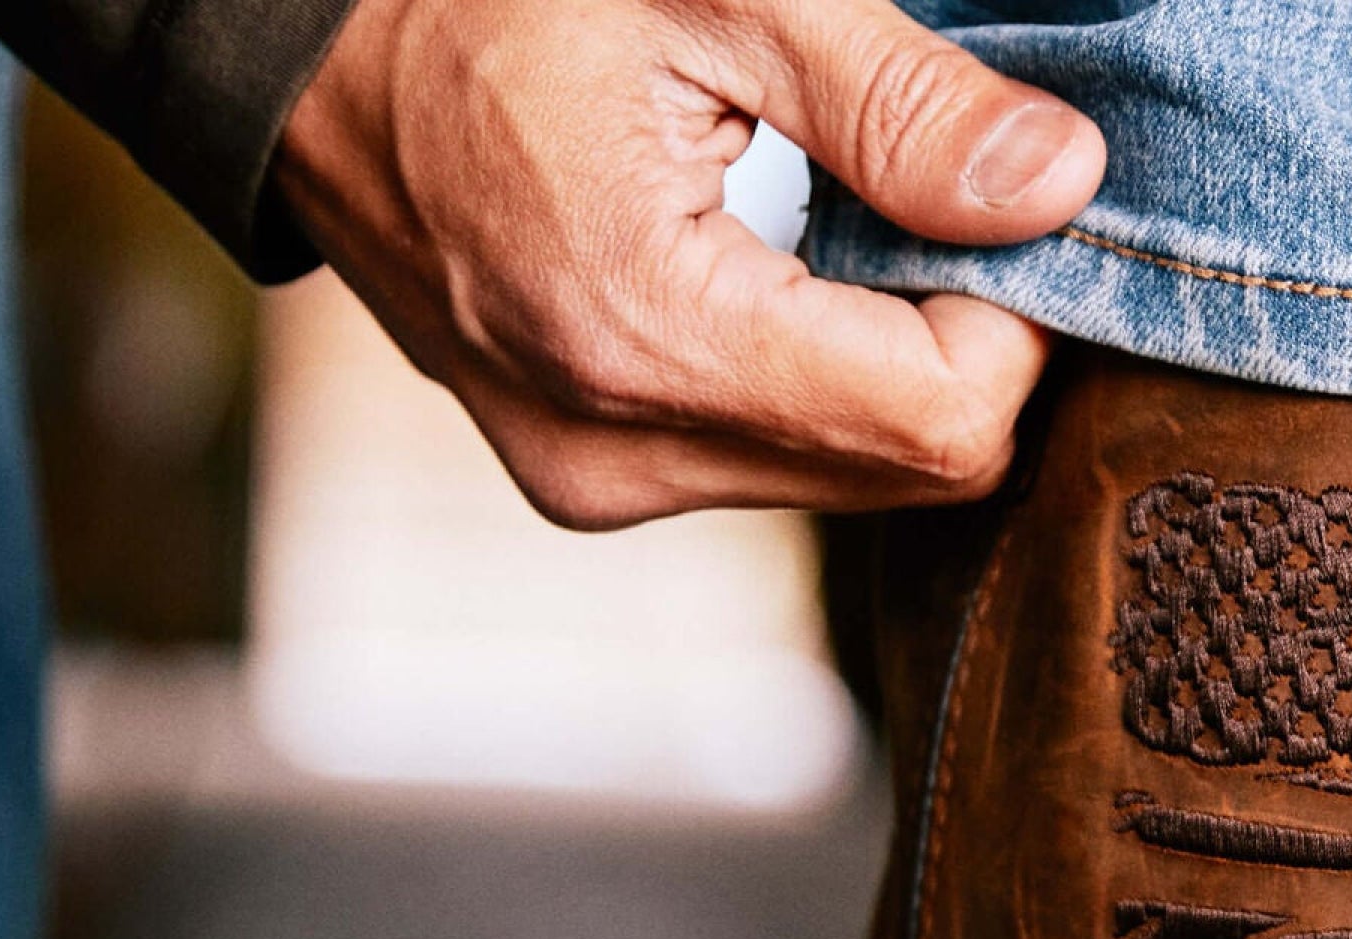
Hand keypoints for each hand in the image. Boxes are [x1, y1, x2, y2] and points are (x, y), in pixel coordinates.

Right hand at [275, 0, 1106, 528]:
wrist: (290, 42)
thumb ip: (900, 105)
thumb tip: (1061, 187)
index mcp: (645, 330)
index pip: (940, 422)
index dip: (1013, 322)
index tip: (1001, 210)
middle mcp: (618, 451)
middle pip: (907, 470)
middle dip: (959, 348)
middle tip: (935, 204)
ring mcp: (595, 481)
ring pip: (850, 480)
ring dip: (887, 368)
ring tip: (838, 226)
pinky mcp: (586, 480)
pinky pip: (770, 466)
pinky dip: (811, 383)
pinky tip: (773, 274)